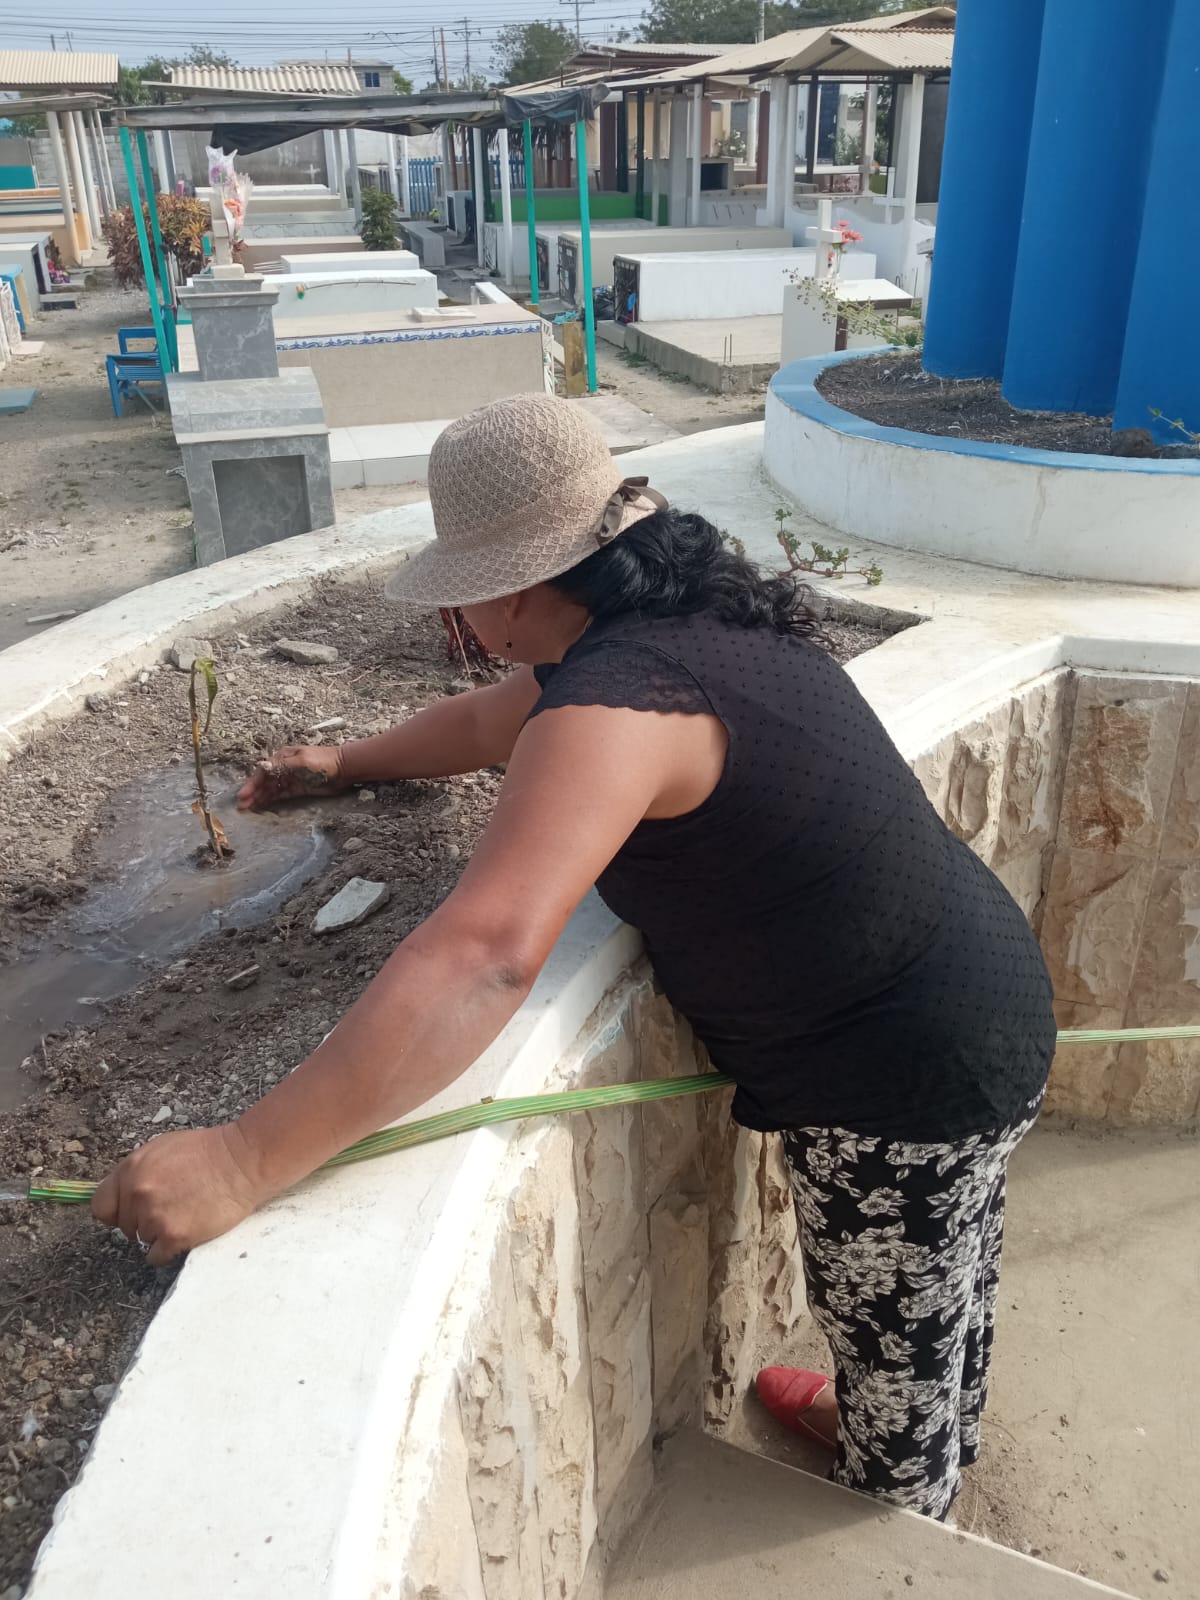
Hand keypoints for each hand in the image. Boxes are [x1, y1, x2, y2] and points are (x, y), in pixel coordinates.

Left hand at [91, 1125, 268, 1265]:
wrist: (243, 1161)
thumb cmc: (209, 1153)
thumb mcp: (162, 1150)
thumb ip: (137, 1173)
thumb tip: (122, 1196)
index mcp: (131, 1169)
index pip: (101, 1206)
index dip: (117, 1212)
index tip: (131, 1213)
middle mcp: (137, 1192)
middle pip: (125, 1226)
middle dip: (144, 1221)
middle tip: (173, 1208)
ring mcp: (154, 1215)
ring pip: (142, 1241)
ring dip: (160, 1234)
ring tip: (186, 1214)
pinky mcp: (173, 1236)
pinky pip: (156, 1256)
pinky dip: (170, 1249)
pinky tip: (188, 1230)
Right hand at [237, 744, 348, 810]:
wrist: (345, 768)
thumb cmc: (324, 760)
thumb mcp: (302, 760)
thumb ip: (282, 765)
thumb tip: (261, 765)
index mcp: (283, 757)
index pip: (263, 771)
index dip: (252, 784)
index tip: (243, 795)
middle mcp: (284, 768)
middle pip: (264, 782)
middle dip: (252, 793)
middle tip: (242, 806)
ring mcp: (290, 779)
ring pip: (270, 789)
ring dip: (259, 798)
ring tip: (248, 809)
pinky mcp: (298, 788)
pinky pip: (280, 795)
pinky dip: (271, 800)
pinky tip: (262, 806)